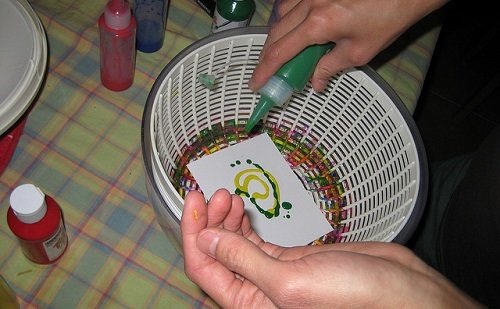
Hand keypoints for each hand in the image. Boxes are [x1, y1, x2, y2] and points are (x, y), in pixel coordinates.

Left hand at [181, 189, 479, 307]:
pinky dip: (245, 220)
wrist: (398, 291)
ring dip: (226, 217)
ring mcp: (272, 270)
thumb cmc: (353, 298)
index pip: (204, 266)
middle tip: (215, 192)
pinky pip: (255, 238)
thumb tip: (206, 240)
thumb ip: (244, 261)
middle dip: (210, 220)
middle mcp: (256, 289)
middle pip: (216, 252)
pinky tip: (243, 205)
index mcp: (248, 303)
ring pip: (234, 242)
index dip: (193, 232)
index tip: (194, 199)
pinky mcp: (289, 256)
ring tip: (228, 194)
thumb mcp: (289, 281)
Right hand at [249, 0, 447, 91]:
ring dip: (276, 37)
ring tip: (280, 55)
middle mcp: (310, 4)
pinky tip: (293, 30)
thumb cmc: (388, 18)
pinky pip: (292, 3)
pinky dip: (287, 19)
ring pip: (281, 15)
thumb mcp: (360, 52)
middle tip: (266, 74)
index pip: (281, 51)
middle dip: (267, 56)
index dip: (265, 70)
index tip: (256, 84)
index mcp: (319, 23)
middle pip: (276, 33)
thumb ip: (331, 67)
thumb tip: (316, 82)